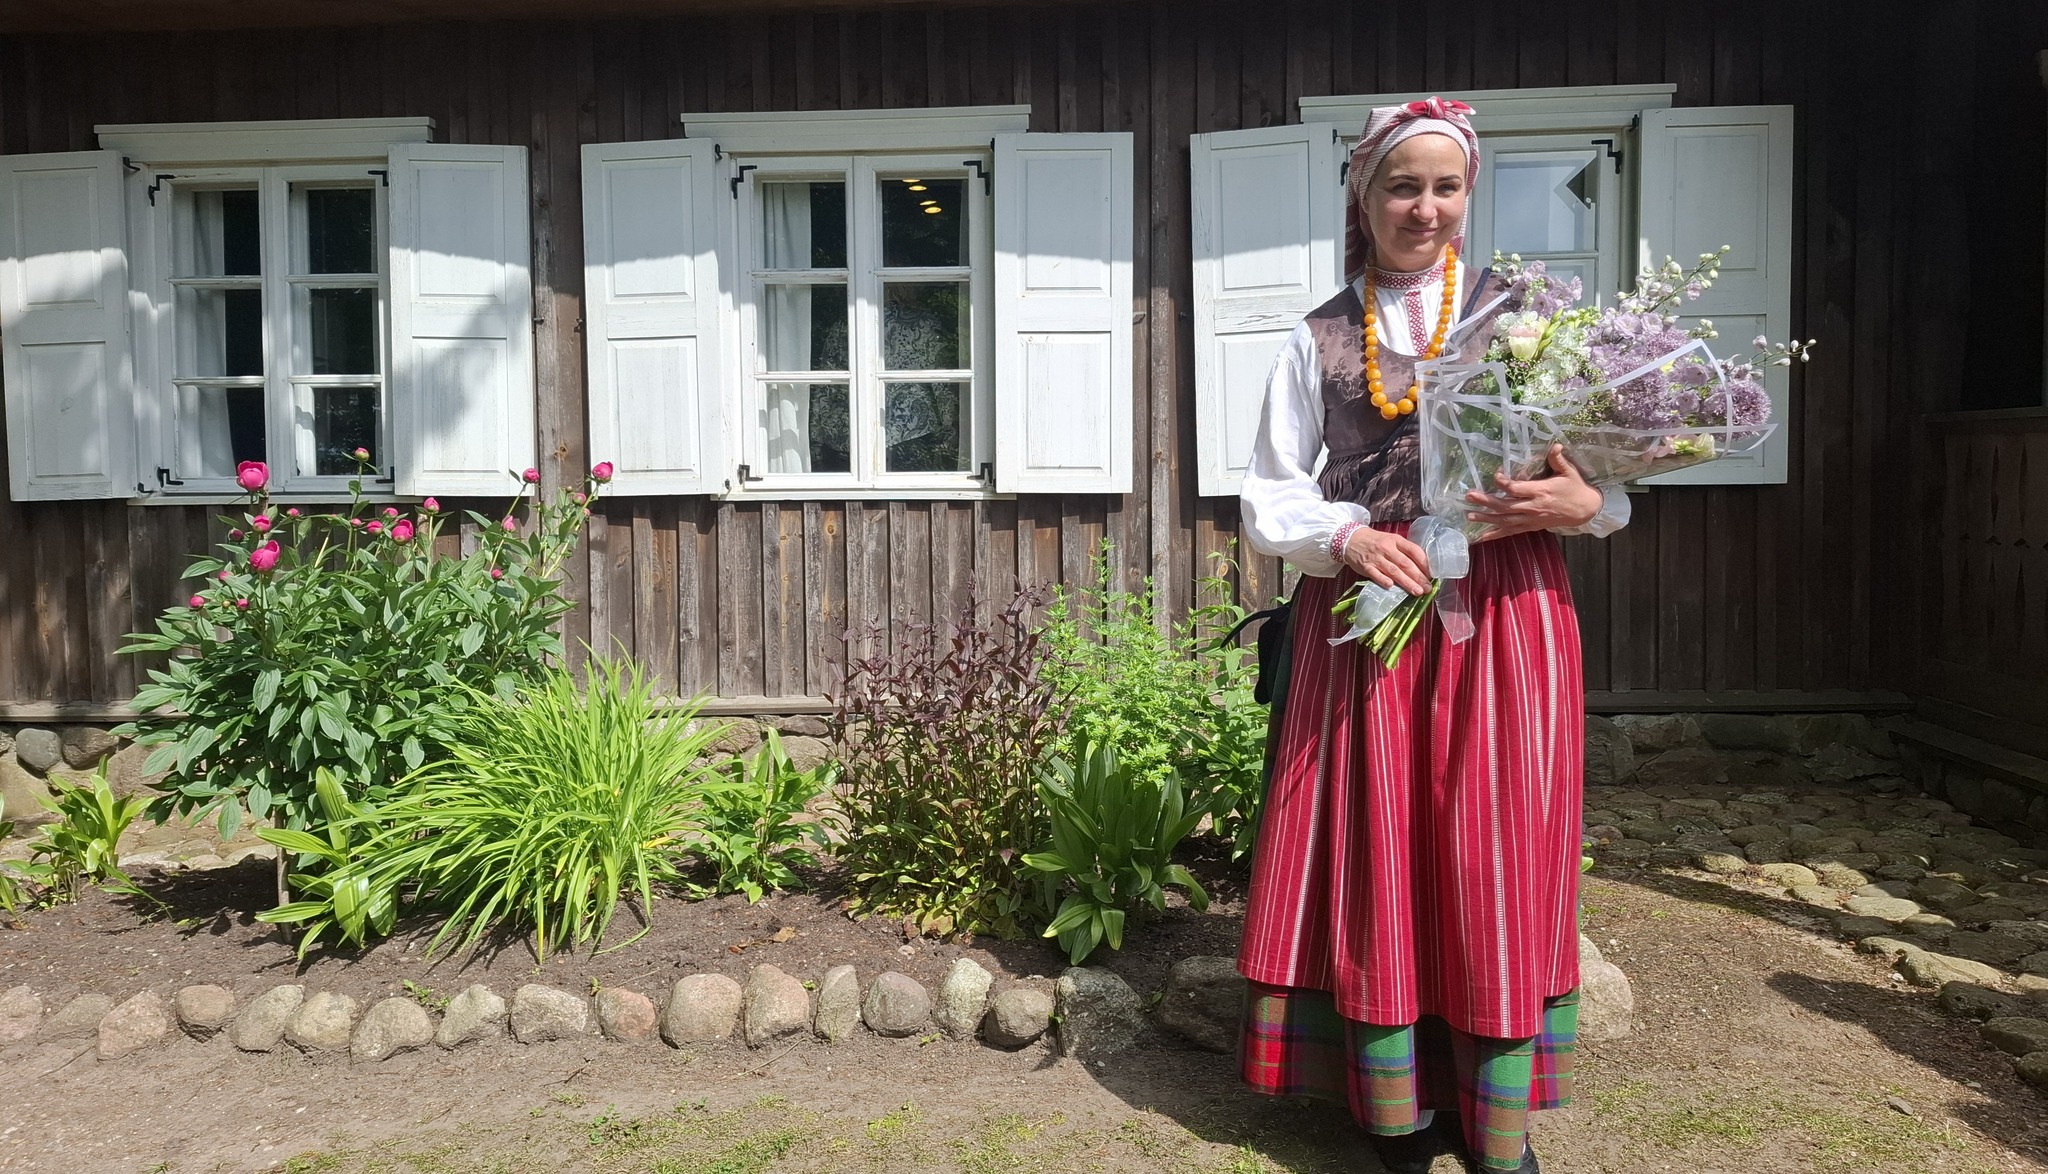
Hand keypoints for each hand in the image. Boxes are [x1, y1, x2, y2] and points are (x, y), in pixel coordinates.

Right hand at [1341, 526, 1432, 594]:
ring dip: (1406, 582)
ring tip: (1417, 591)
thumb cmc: (1375, 541)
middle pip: (1405, 563)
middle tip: (1427, 588)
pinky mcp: (1365, 566)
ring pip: (1393, 571)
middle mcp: (1387, 548)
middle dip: (1418, 576)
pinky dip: (1383, 580)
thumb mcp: (1391, 540)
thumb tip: (1422, 566)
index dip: (1424, 563)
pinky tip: (1391, 586)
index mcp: (1396, 541)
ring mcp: (1376, 558)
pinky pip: (1375, 574)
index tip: (1432, 574)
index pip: (1414, 551)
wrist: (1351, 539)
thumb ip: (1404, 551)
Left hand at [1464, 445, 1603, 540]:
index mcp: (1540, 491)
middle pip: (1506, 506)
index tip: (1496, 475)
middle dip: (1486, 501)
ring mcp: (1531, 519)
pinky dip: (1496, 534)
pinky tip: (1481, 536)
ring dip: (1486, 518)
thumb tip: (1556, 445)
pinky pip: (1511, 532)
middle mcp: (1533, 507)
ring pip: (1505, 520)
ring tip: (1469, 515)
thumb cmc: (1575, 489)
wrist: (1585, 511)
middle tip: (1469, 496)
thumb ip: (1558, 460)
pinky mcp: (1531, 527)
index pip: (1517, 489)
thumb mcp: (1569, 472)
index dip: (1503, 483)